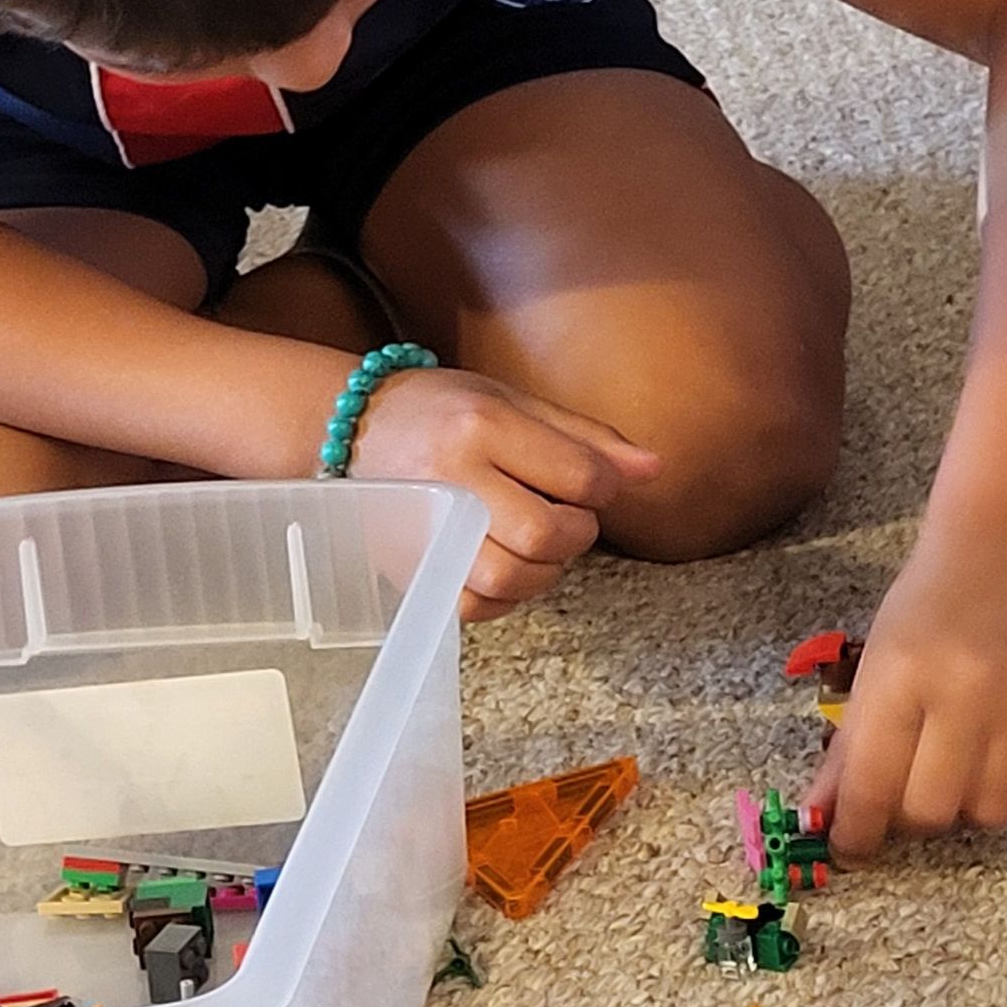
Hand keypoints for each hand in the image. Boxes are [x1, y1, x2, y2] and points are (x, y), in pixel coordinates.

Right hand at [352, 368, 659, 620]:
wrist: (352, 426)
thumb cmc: (442, 409)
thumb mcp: (515, 401)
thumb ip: (586, 438)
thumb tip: (655, 470)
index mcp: (482, 424)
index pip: (579, 475)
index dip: (603, 487)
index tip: (589, 483)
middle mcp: (452, 476)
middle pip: (546, 533)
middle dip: (575, 532)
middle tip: (564, 514)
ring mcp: (426, 527)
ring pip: (512, 577)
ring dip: (545, 569)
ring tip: (535, 541)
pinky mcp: (410, 567)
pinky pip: (475, 606)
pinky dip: (505, 597)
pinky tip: (503, 563)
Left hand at [805, 518, 1006, 859]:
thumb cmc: (930, 605)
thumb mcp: (877, 661)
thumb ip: (853, 744)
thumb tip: (823, 819)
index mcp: (902, 672)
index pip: (871, 783)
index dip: (855, 830)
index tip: (850, 849)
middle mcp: (969, 690)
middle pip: (933, 811)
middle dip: (914, 814)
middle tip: (913, 787)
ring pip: (993, 812)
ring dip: (971, 797)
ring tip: (966, 752)